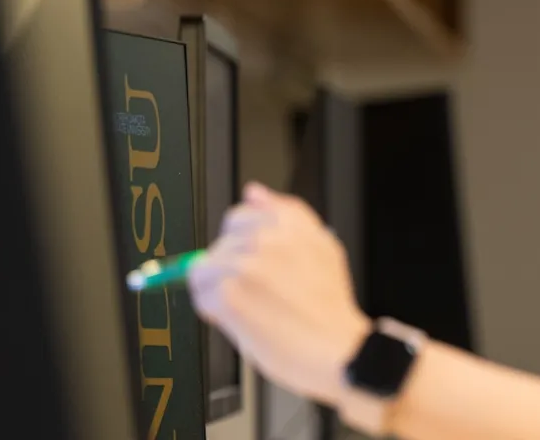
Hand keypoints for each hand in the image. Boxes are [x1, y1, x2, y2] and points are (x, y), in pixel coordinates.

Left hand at [188, 182, 372, 406]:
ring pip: (203, 270)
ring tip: (250, 307)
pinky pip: (201, 296)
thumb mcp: (322, 247)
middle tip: (258, 294)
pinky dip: (213, 311)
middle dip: (228, 270)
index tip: (250, 263)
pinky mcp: (231, 296)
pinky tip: (241, 318)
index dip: (240, 244)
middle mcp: (267, 238)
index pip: (238, 217)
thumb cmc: (330, 306)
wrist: (338, 348)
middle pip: (218, 246)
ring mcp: (246, 266)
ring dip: (217, 291)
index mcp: (288, 222)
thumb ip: (287, 215)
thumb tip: (254, 191)